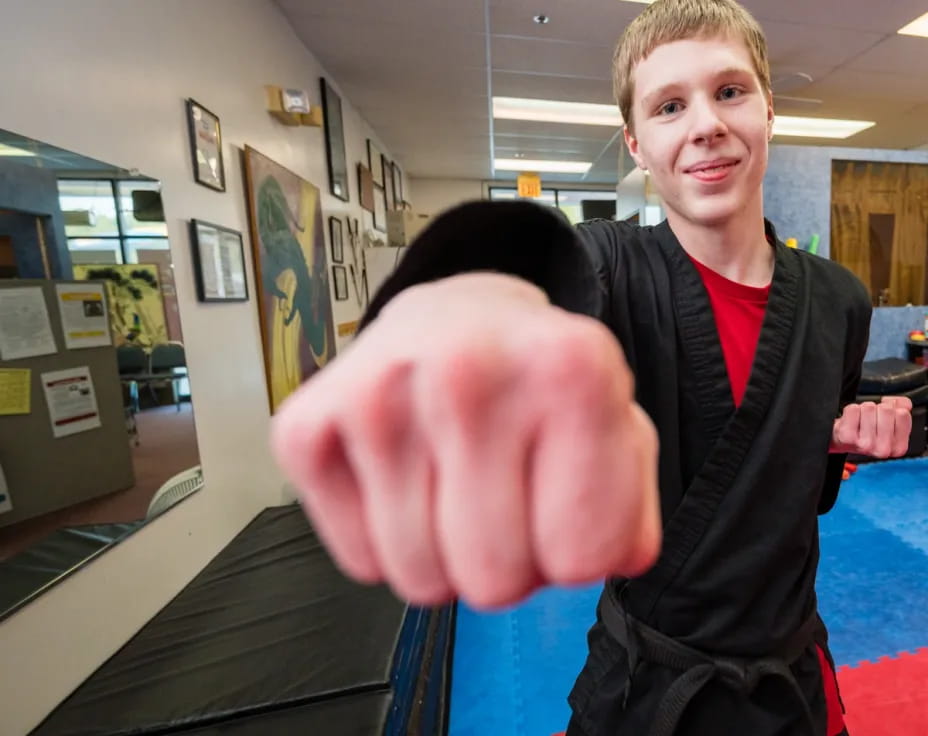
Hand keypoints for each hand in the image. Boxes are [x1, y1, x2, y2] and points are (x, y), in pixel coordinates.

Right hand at [271, 273, 661, 608]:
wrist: (454, 317)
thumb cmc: (533, 381)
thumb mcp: (615, 423)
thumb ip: (632, 502)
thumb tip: (612, 558)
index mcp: (570, 367)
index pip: (583, 557)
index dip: (574, 549)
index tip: (558, 502)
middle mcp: (471, 369)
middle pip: (494, 580)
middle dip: (505, 562)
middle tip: (500, 500)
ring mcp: (382, 391)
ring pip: (420, 578)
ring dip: (442, 554)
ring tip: (450, 487)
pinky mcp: (309, 420)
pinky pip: (356, 560)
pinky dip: (380, 542)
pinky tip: (401, 481)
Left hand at [829, 396, 912, 457]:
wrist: (843, 442)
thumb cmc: (868, 433)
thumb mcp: (891, 425)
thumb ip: (903, 411)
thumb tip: (904, 403)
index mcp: (898, 447)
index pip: (903, 414)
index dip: (894, 408)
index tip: (886, 415)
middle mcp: (883, 449)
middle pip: (886, 409)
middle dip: (878, 409)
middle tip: (871, 419)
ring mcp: (865, 444)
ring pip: (869, 407)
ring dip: (864, 409)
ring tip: (861, 420)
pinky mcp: (848, 437)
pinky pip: (853, 409)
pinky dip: (851, 410)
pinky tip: (852, 421)